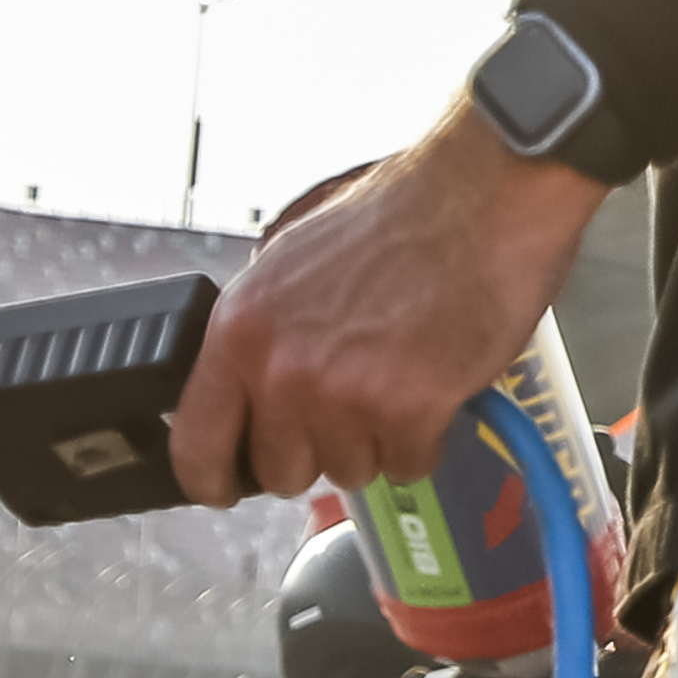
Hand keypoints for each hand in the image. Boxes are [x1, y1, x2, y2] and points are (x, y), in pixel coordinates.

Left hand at [170, 105, 615, 507]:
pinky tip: (433, 387)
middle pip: (278, 472)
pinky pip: (407, 465)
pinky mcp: (409, 410)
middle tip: (348, 407)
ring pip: (347, 471)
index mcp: (239, 331)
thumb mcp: (286, 265)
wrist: (483, 192)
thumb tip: (241, 395)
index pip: (194, 446)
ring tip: (399, 377)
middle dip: (313, 450)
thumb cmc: (396, 216)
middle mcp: (280, 371)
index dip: (213, 478)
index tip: (226, 486)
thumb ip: (257, 336)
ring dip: (374, 441)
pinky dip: (424, 439)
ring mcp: (343, 395)